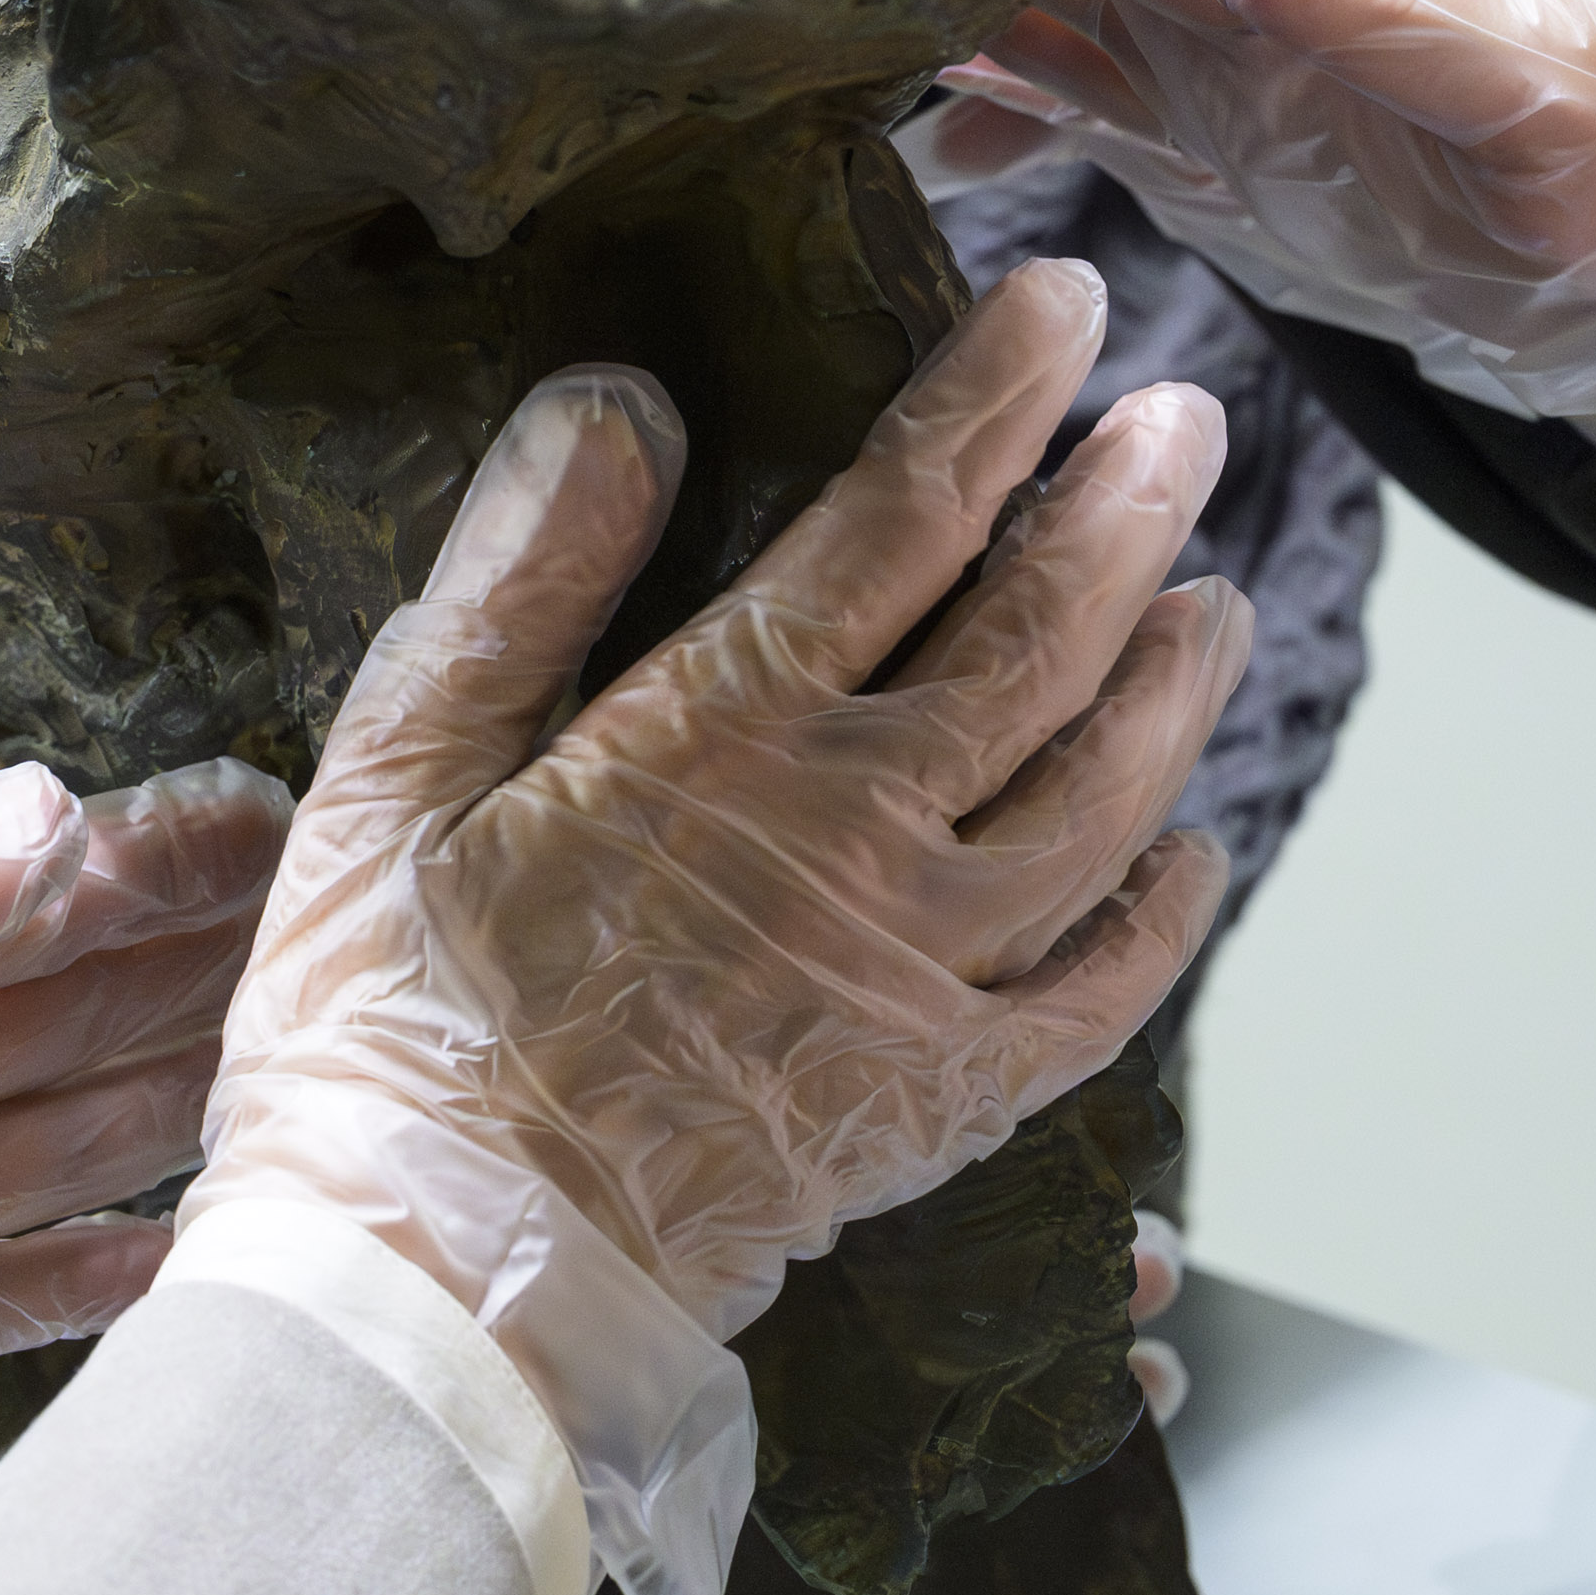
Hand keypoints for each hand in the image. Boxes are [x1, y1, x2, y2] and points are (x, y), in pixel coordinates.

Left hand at [0, 757, 290, 1594]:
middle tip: (365, 945)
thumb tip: (43, 807)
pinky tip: (217, 1250)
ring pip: (76, 1138)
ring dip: (193, 1106)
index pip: (26, 900)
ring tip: (332, 1084)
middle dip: (213, 969)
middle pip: (77, 1012)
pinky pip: (26, 1291)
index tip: (290, 819)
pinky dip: (121, 1271)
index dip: (156, 860)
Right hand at [186, 258, 1243, 1594]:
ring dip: (1172, 686)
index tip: (1069, 303)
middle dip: (1127, 507)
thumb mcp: (392, 777)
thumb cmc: (384, 1028)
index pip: (903, 516)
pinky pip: (1100, 994)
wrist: (436, 1292)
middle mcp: (854, 836)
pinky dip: (1166, 915)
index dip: (998, 394)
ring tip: (1211, 604)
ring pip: (1104, 795)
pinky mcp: (942, 1105)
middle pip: (1045, 634)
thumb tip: (619, 401)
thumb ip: (514, 585)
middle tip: (1186, 421)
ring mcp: (919, 975)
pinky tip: (1193, 854)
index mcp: (718, 736)